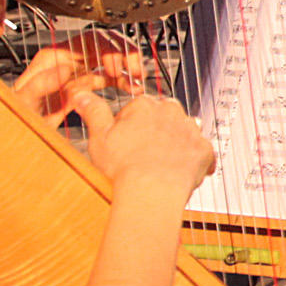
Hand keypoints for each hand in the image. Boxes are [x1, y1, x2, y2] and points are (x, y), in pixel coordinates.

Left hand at [13, 41, 147, 124]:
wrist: (19, 130)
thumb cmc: (17, 113)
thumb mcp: (25, 100)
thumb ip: (41, 83)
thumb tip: (64, 69)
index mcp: (55, 56)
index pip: (89, 39)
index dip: (108, 49)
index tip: (116, 68)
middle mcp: (69, 60)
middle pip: (105, 44)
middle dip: (124, 54)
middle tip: (134, 71)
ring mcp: (78, 72)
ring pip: (110, 59)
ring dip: (128, 66)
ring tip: (139, 80)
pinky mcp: (85, 86)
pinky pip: (109, 78)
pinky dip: (124, 81)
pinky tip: (133, 89)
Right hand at [81, 91, 215, 200]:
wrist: (152, 191)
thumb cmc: (124, 166)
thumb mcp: (99, 136)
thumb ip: (93, 112)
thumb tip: (81, 95)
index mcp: (145, 106)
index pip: (137, 110)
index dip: (129, 128)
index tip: (124, 143)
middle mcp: (172, 113)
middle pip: (163, 118)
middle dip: (154, 131)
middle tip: (142, 154)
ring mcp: (190, 131)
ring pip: (183, 133)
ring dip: (175, 144)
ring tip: (160, 164)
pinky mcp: (204, 151)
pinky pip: (200, 153)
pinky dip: (193, 161)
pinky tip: (180, 172)